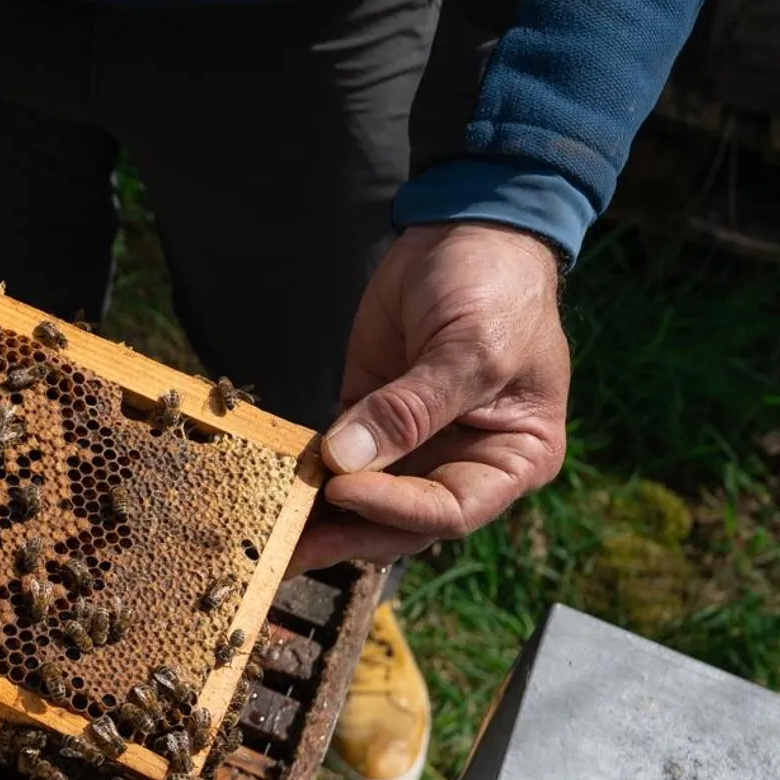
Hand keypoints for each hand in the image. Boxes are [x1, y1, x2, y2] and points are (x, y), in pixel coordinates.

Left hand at [289, 222, 569, 573]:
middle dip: (345, 534)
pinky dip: (305, 475)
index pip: (450, 508)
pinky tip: (268, 486)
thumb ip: (412, 408)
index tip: (342, 489)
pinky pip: (336, 459)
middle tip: (287, 550)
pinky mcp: (367, 416)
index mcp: (513, 458)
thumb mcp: (470, 347)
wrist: (468, 229)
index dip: (394, 508)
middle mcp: (463, 462)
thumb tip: (346, 461)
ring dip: (317, 516)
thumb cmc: (495, 287)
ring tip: (266, 534)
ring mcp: (413, 444)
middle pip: (400, 520)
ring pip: (363, 499)